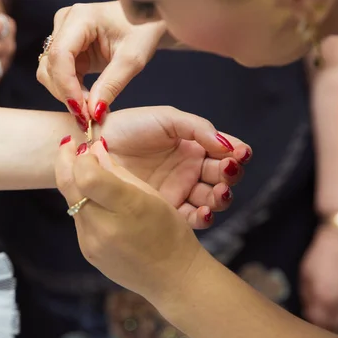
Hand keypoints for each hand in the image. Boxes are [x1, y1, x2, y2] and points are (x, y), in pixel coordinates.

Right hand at [36, 1, 172, 121]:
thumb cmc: (142, 30)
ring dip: (67, 95)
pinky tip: (88, 100)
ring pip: (49, 73)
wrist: (144, 20)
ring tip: (90, 109)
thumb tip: (93, 112)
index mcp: (80, 17)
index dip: (67, 87)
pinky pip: (58, 75)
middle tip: (88, 116)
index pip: (60, 56)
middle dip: (66, 94)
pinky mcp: (65, 48)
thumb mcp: (133, 58)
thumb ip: (112, 85)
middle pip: (50, 67)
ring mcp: (62, 35)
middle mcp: (65, 23)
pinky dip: (71, 91)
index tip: (82, 111)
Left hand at [55, 137, 204, 301]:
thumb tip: (95, 151)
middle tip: (67, 146)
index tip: (85, 147)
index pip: (87, 175)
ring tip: (85, 171)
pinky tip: (96, 200)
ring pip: (72, 202)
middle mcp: (104, 227)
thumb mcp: (153, 196)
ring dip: (75, 184)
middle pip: (69, 186)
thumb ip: (120, 173)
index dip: (82, 157)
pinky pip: (79, 220)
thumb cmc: (170, 232)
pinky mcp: (87, 251)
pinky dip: (84, 205)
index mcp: (128, 208)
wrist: (172, 278)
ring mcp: (92, 243)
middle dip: (65, 161)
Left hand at [100, 106, 250, 228]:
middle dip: (230, 176)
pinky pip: (189, 218)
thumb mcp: (166, 119)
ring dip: (221, 197)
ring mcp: (176, 192)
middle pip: (221, 179)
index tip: (242, 153)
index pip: (223, 155)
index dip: (236, 155)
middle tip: (228, 171)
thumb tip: (227, 145)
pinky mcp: (162, 210)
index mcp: (192, 148)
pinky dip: (202, 217)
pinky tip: (204, 211)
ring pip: (210, 200)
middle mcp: (187, 171)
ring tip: (219, 191)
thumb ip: (197, 127)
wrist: (95, 144)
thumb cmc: (128, 126)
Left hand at [300, 225, 337, 333]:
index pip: (317, 322)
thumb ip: (307, 296)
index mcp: (322, 297)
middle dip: (326, 322)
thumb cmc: (321, 256)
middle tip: (321, 314)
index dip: (313, 320)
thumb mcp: (306, 275)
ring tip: (332, 308)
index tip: (311, 316)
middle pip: (333, 325)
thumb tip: (308, 311)